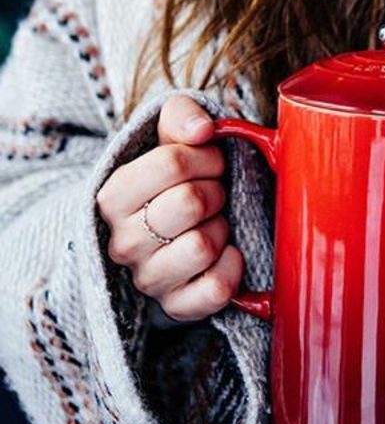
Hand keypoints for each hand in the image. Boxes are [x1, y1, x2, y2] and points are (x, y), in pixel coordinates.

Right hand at [96, 95, 243, 320]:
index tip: (212, 163)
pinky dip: (232, 267)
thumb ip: (182, 116)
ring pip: (201, 246)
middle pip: (189, 202)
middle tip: (216, 196)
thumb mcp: (173, 141)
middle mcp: (123, 242)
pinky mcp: (177, 306)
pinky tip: (228, 254)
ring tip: (215, 225)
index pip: (171, 163)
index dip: (206, 157)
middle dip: (215, 192)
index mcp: (113, 196)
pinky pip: (216, 288)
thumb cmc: (180, 185)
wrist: (178, 238)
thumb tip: (203, 129)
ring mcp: (148, 279)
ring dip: (222, 230)